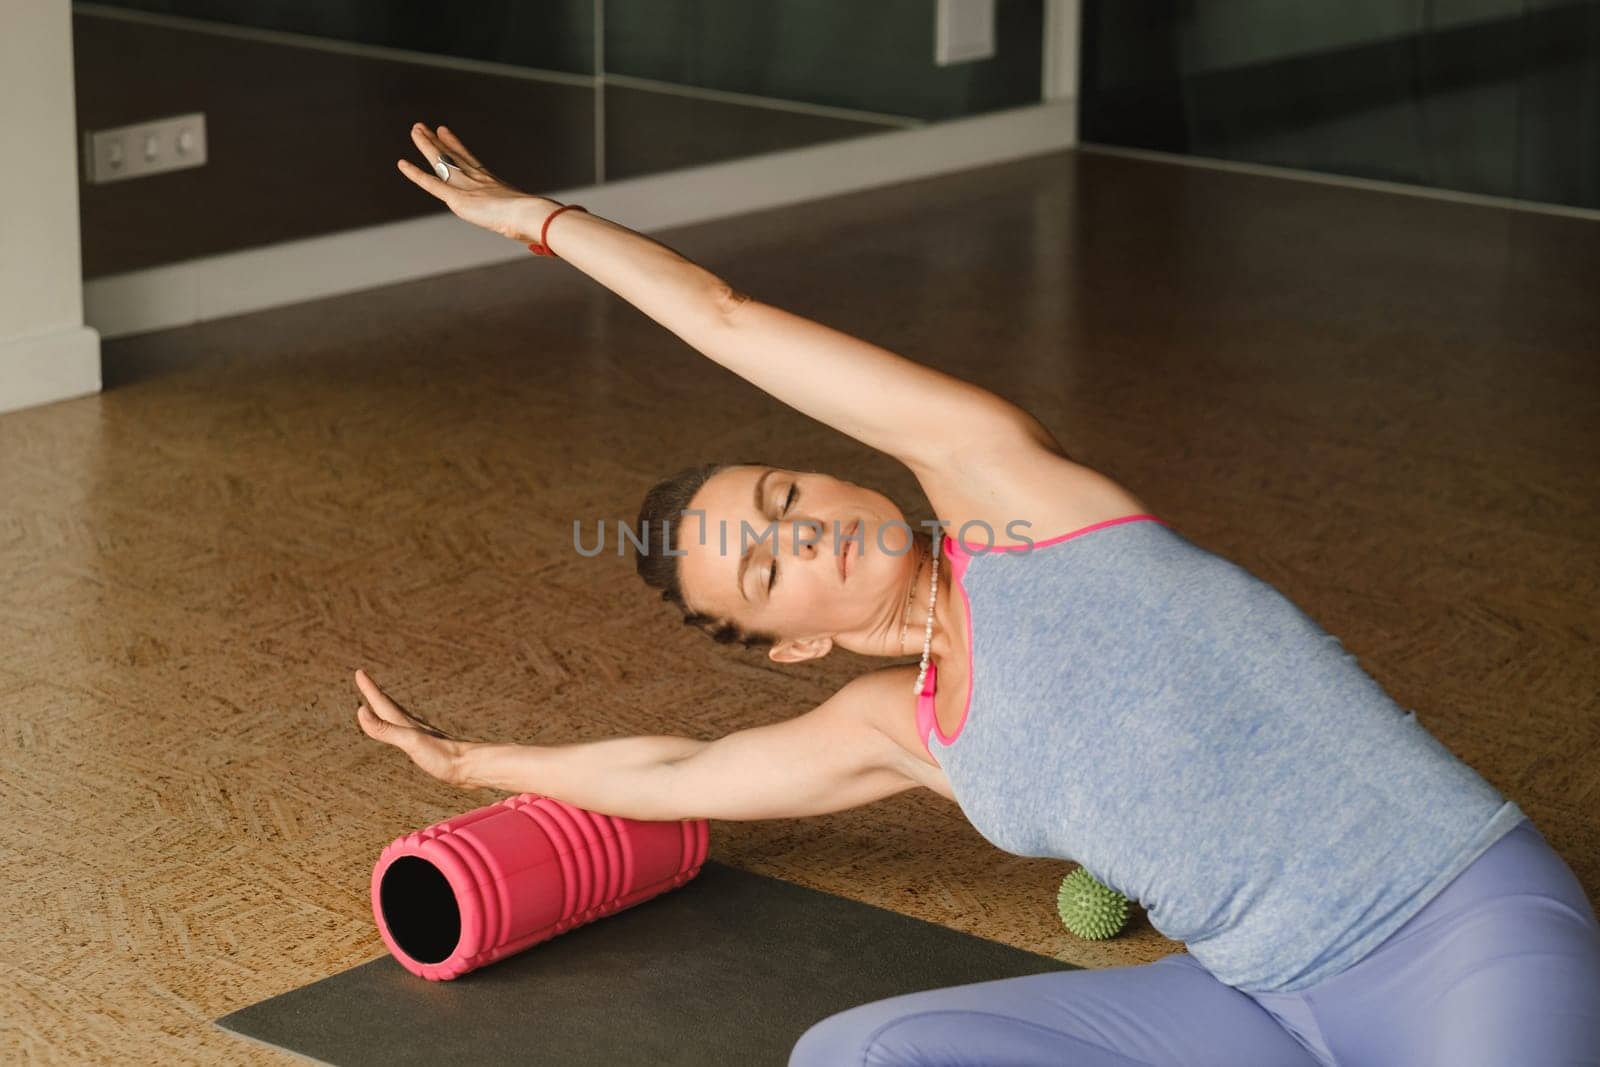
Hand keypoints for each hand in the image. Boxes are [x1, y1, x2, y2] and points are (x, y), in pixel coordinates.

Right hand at [353, 668, 475, 787]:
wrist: (471, 765)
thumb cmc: (441, 756)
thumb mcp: (410, 741)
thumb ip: (385, 729)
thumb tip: (360, 710)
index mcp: (405, 724)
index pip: (382, 702)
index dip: (369, 689)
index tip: (359, 672)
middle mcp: (412, 726)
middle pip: (389, 706)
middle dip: (374, 694)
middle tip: (364, 681)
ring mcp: (421, 736)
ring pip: (398, 718)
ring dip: (386, 709)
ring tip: (380, 705)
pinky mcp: (429, 747)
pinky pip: (407, 731)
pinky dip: (399, 726)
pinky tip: (405, 731)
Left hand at [396, 123, 546, 242]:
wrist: (529, 215)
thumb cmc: (532, 220)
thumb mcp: (526, 218)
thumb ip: (525, 225)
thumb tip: (540, 239)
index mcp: (492, 183)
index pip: (468, 159)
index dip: (454, 145)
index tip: (444, 131)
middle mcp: (476, 179)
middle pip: (452, 155)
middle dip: (437, 141)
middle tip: (422, 127)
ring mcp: (466, 186)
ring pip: (441, 161)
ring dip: (426, 146)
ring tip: (415, 130)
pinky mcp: (457, 199)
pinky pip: (432, 183)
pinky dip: (416, 174)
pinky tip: (402, 164)